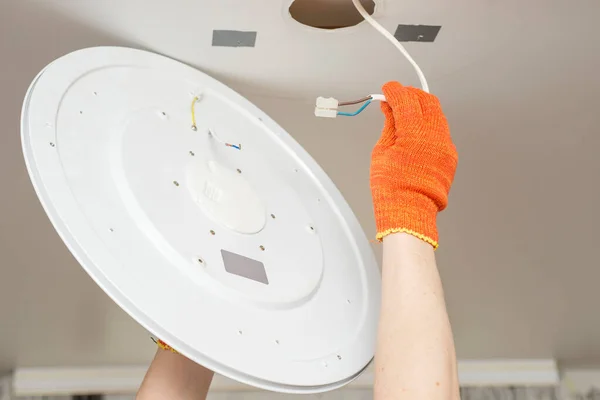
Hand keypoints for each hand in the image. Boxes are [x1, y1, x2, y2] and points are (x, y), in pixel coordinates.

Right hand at [370, 82, 457, 247]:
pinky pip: (441, 131)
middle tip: (397, 97)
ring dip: (422, 108)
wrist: (409, 212)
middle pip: (427, 101)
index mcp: (415, 134)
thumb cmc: (391, 186)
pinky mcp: (450, 156)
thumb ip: (389, 125)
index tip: (387, 88)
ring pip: (437, 115)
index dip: (395, 90)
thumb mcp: (382, 151)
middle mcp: (435, 136)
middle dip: (411, 95)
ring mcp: (446, 145)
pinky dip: (429, 125)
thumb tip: (390, 109)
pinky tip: (417, 130)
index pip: (406, 100)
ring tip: (406, 113)